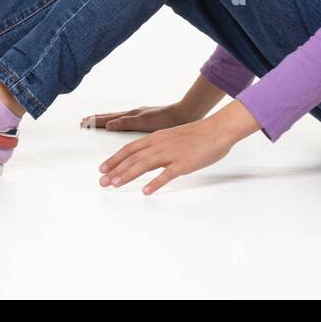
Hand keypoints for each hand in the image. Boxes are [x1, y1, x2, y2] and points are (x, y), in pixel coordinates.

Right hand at [80, 102, 201, 131]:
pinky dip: (117, 121)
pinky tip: (119, 123)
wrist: (184, 114)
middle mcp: (134, 114)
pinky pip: (126, 119)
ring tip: (95, 121)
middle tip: (83, 121)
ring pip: (117, 117)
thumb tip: (108, 124)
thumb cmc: (166, 119)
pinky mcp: (146, 118)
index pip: (108, 119)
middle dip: (96, 120)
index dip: (95, 122)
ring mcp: (140, 115)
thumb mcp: (144, 122)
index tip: (82, 123)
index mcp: (131, 116)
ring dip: (105, 120)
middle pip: (110, 116)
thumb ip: (126, 123)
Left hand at [97, 101, 259, 194]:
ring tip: (115, 185)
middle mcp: (161, 144)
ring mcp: (172, 153)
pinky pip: (167, 174)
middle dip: (115, 170)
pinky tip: (146, 191)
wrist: (219, 129)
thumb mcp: (173, 137)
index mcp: (157, 137)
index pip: (130, 148)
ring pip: (145, 164)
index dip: (115, 159)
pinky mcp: (184, 163)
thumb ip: (160, 147)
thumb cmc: (199, 134)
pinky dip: (155, 182)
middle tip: (102, 182)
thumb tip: (148, 159)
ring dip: (128, 174)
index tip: (102, 168)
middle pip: (133, 157)